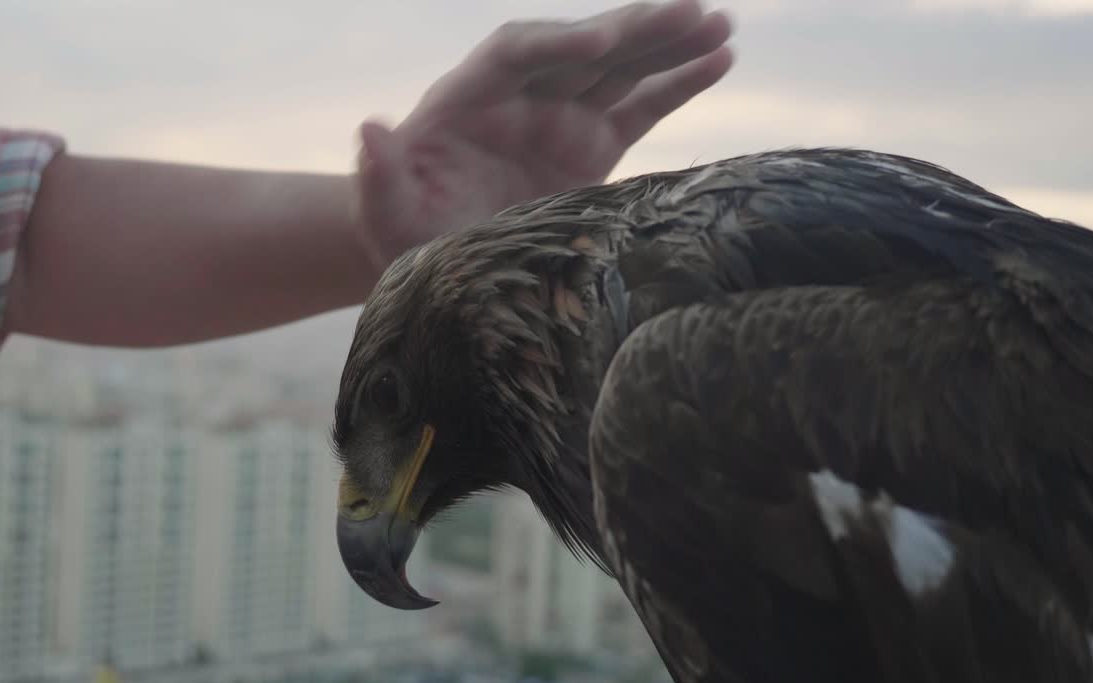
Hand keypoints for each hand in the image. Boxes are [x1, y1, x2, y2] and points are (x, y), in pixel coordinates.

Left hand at [352, 0, 734, 269]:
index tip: (595, 47)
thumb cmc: (404, 230)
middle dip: (631, 29)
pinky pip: (641, 105)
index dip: (555, 44)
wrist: (433, 248)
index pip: (515, 52)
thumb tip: (371, 129)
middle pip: (581, 46)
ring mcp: (562, 115)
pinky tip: (721, 58)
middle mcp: (521, 94)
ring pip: (620, 66)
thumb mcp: (385, 213)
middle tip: (687, 10)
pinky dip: (679, 82)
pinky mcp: (594, 144)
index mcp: (469, 96)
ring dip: (669, 42)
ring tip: (720, 24)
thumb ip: (381, 176)